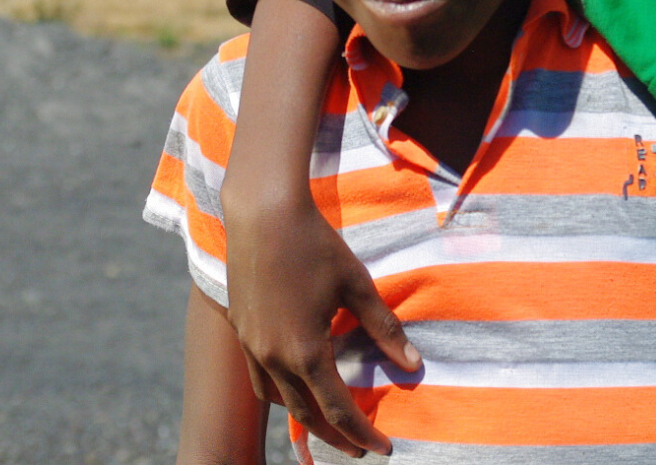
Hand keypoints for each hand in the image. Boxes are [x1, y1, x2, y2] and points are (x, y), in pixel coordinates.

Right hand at [222, 189, 419, 456]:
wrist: (262, 214)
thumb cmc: (315, 245)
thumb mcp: (357, 286)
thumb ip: (384, 329)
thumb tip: (414, 365)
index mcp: (307, 351)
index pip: (339, 409)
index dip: (363, 433)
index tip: (383, 449)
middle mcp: (274, 357)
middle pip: (306, 415)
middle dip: (336, 437)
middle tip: (360, 450)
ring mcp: (252, 347)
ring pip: (280, 400)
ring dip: (306, 419)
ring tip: (330, 426)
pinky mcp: (241, 332)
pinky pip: (260, 379)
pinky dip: (281, 394)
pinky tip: (296, 388)